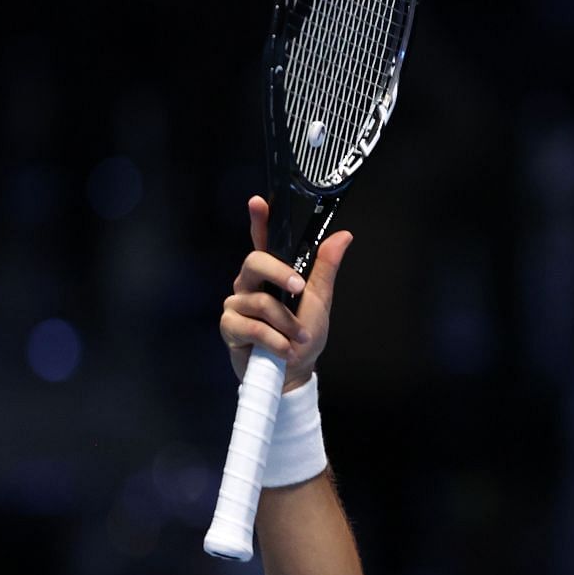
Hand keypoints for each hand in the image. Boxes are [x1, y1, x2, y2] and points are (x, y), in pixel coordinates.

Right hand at [219, 196, 354, 391]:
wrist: (293, 373)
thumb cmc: (304, 336)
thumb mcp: (319, 300)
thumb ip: (325, 268)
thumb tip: (343, 235)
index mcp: (271, 273)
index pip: (262, 241)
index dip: (259, 221)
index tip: (258, 201)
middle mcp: (250, 283)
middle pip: (254, 262)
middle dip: (280, 274)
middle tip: (299, 289)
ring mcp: (237, 304)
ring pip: (260, 301)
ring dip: (286, 323)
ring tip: (297, 338)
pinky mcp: (230, 327)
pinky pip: (252, 326)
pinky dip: (275, 340)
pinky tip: (284, 349)